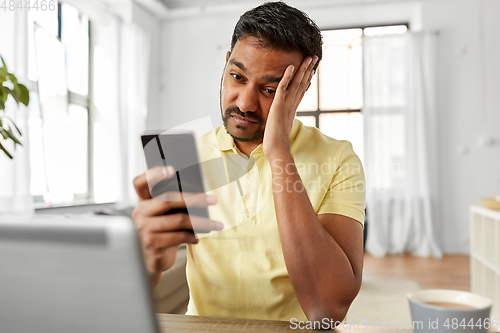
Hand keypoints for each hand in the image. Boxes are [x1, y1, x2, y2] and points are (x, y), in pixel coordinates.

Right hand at [132, 166, 221, 282]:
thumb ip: (173, 204)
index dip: (154, 174)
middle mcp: (140, 213)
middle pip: (167, 198)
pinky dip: (192, 236)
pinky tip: (197, 238)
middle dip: (194, 198)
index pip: (141, 183)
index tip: (172, 169)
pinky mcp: (152, 244)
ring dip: (202, 221)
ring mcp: (144, 229)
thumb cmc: (162, 233)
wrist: (152, 260)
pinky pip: (178, 236)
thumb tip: (200, 196)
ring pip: (179, 220)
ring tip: (216, 224)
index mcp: (143, 202)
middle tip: (213, 200)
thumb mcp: (165, 216)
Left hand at [263, 55, 318, 158]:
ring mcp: (286, 105)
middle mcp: (291, 105)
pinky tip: (291, 66)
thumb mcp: (279, 128)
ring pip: (296, 83)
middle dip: (308, 70)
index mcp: (291, 109)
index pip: (300, 90)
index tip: (311, 69)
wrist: (277, 150)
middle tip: (315, 57)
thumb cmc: (275, 143)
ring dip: (302, 69)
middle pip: (302, 84)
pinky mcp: (278, 107)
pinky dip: (287, 77)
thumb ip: (281, 121)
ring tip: (309, 57)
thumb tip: (281, 121)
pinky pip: (282, 88)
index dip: (306, 79)